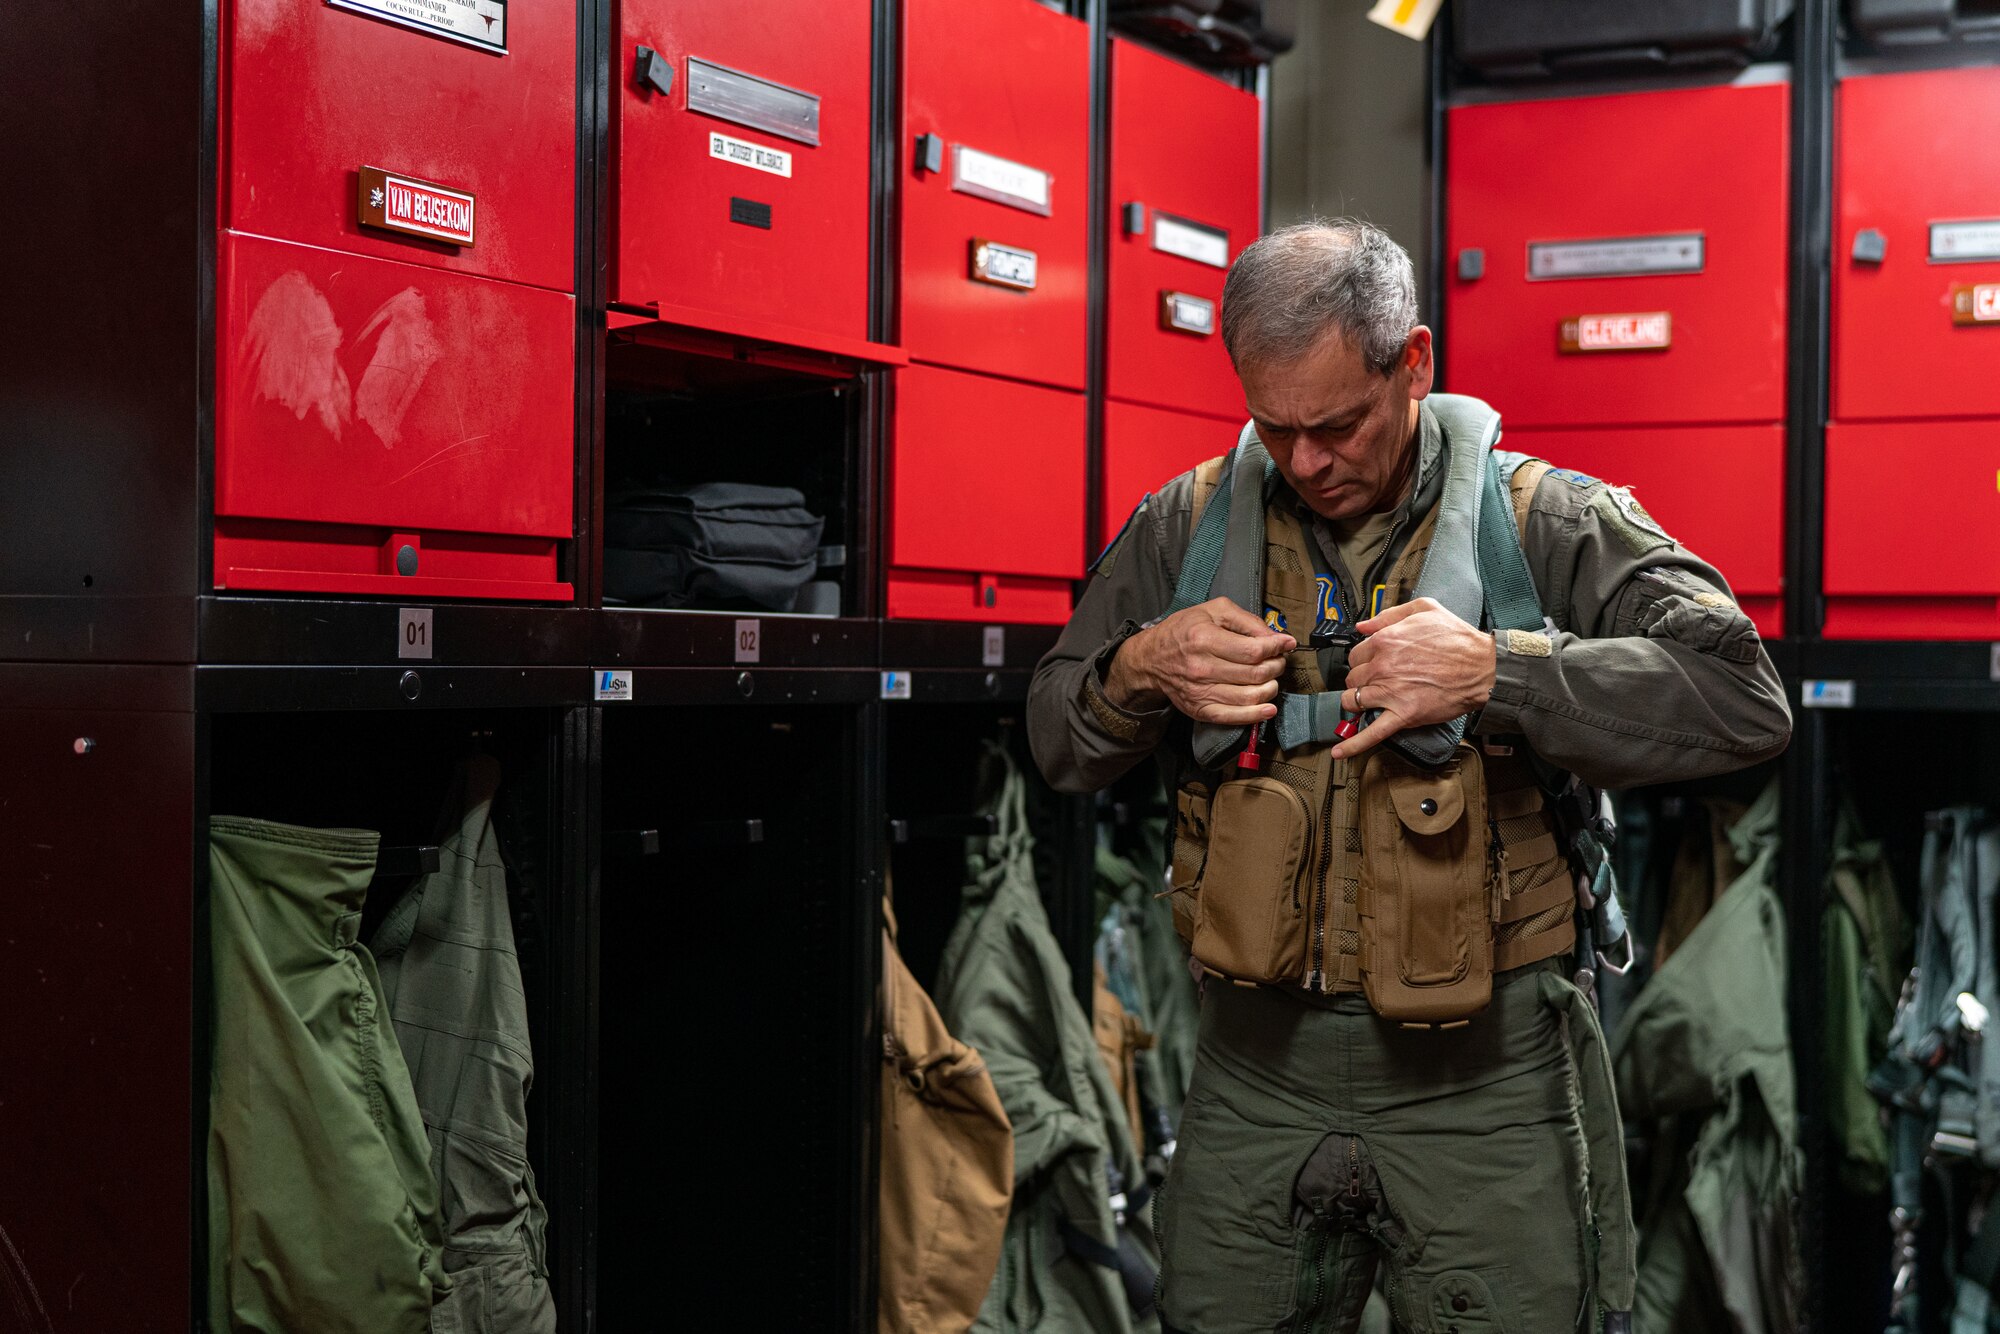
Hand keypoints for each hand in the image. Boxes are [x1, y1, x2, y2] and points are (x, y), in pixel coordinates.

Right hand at [1106, 598, 1294, 725]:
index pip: (1253, 650)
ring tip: (1271, 678)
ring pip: (1250, 697)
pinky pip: (1233, 717)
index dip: (1277, 648)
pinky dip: (1256, 715)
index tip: (1286, 643)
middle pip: (1255, 674)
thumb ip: (1246, 620)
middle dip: (1276, 666)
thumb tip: (1274, 637)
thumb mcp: (1212, 610)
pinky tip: (1268, 707)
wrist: (1151, 659)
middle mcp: (1201, 668)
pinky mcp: (1200, 709)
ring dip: (1270, 688)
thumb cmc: (1184, 631)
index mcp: (1204, 639)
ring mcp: (1200, 692)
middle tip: (1278, 660)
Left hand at [1333, 597, 1496, 759]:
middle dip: (1362, 680)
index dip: (1364, 659)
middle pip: (1353, 677)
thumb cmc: (1458, 639)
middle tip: (1376, 681)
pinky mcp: (1403, 714)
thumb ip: (1389, 614)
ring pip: (1354, 700)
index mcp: (1385, 641)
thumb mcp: (1425, 609)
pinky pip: (1372, 733)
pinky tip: (1340, 751)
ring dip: (1357, 702)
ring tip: (1367, 701)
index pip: (1356, 653)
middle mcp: (1382, 666)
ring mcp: (1390, 692)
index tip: (1372, 663)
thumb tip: (1363, 625)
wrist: (1483, 668)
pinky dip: (1353, 744)